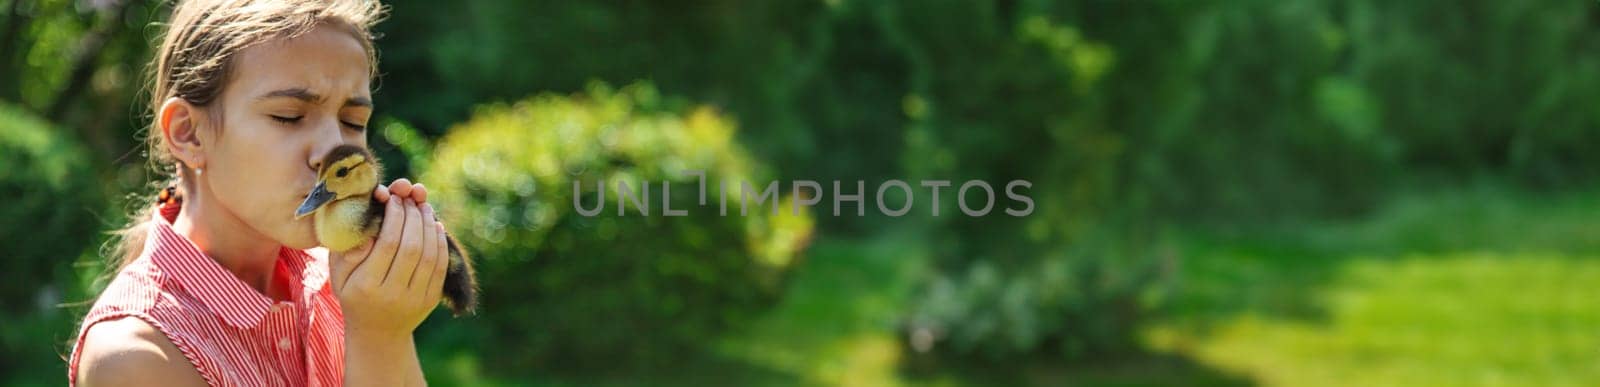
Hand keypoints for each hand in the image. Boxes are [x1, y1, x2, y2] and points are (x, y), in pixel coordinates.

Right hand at [329, 179, 447, 337]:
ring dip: (428, 226)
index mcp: (366, 286)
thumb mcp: (339, 274)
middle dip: (413, 217)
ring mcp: (415, 299)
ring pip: (429, 255)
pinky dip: (440, 243)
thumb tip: (368, 225)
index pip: (386, 244)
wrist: (377, 333)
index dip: (394, 217)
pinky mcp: (431, 300)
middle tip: (411, 198)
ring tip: (424, 207)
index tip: (393, 199)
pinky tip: (435, 226)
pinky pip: (440, 266)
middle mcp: (392, 294)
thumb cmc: (354, 294)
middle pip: (411, 246)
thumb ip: (347, 250)